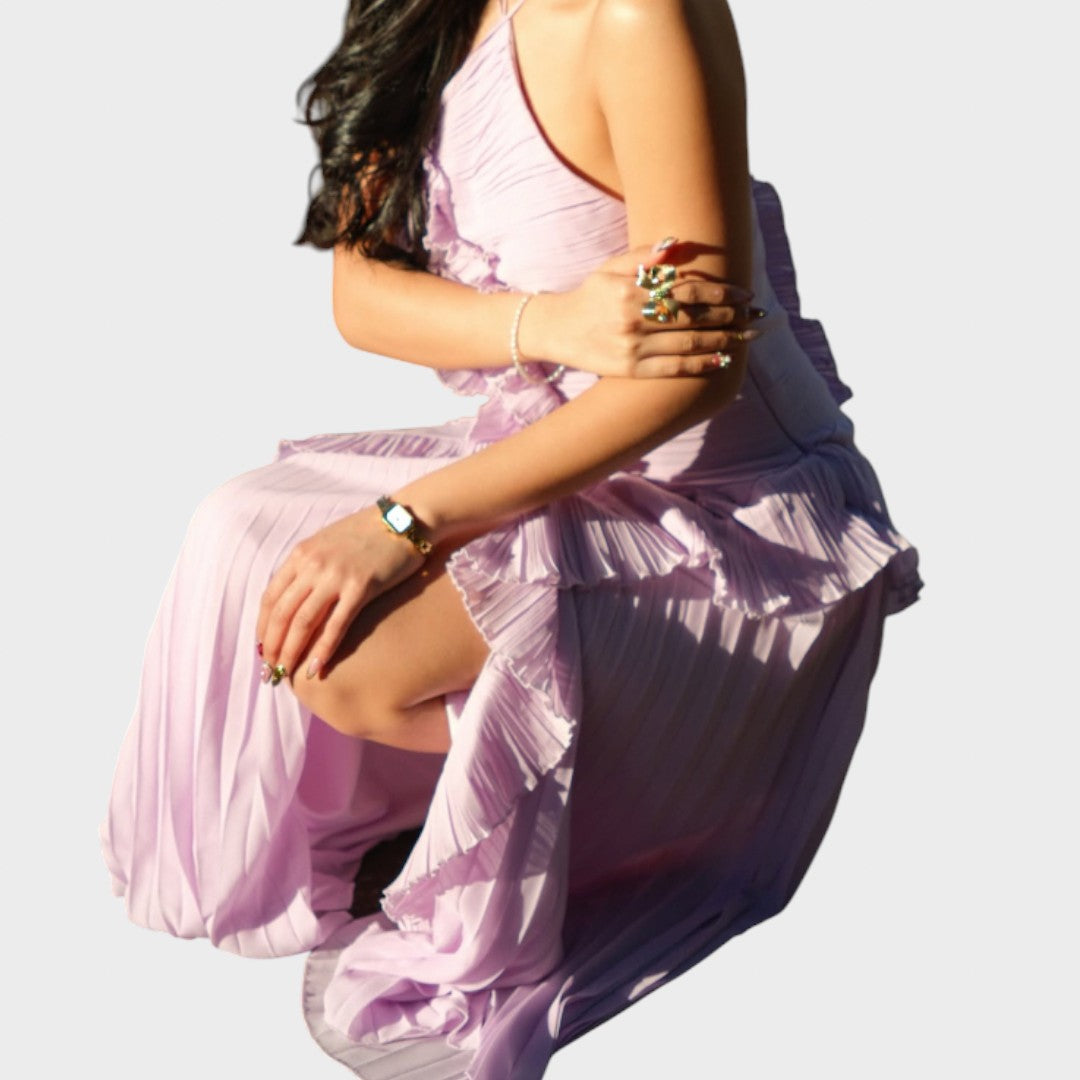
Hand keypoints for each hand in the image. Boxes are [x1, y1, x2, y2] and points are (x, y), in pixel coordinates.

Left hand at [256, 504, 427, 680]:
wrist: (404, 520)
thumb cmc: (369, 533)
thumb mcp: (328, 543)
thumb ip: (308, 567)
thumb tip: (295, 599)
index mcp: (301, 554)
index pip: (270, 598)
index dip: (263, 628)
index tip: (263, 649)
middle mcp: (313, 565)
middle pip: (282, 614)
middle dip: (273, 647)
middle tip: (271, 671)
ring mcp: (336, 576)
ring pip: (303, 623)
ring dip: (291, 652)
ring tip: (287, 675)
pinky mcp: (362, 588)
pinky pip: (336, 625)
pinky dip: (323, 650)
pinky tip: (316, 668)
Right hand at [517, 238, 763, 378]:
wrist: (556, 330)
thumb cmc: (590, 295)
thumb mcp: (611, 268)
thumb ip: (644, 256)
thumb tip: (677, 243)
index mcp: (631, 291)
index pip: (686, 291)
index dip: (720, 293)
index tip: (745, 294)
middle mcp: (633, 321)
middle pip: (693, 318)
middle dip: (730, 317)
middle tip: (757, 316)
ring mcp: (632, 349)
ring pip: (688, 344)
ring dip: (724, 341)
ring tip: (747, 337)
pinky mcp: (630, 371)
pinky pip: (673, 370)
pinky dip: (700, 365)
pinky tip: (721, 361)